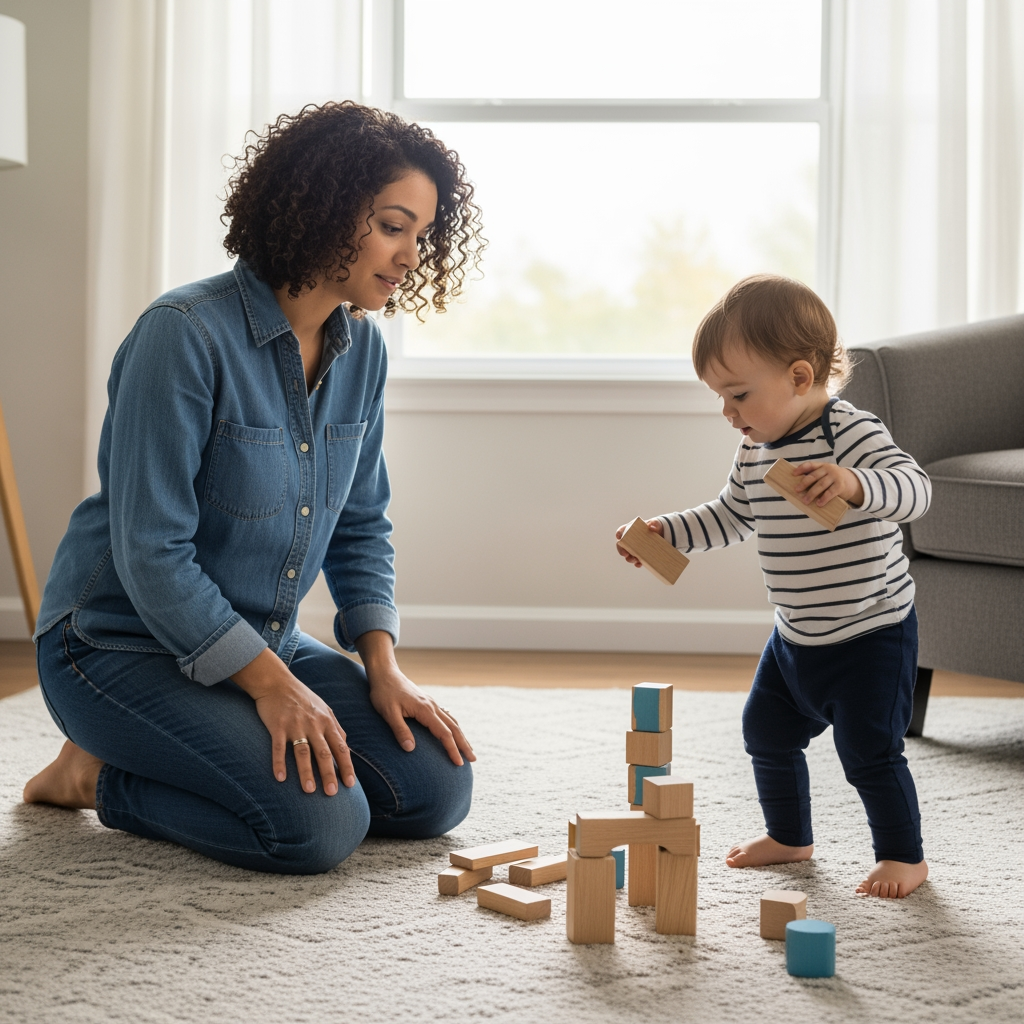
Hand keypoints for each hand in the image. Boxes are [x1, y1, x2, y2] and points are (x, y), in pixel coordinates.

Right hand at [232, 648, 354, 794]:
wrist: (277, 682)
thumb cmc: (302, 697)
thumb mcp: (324, 708)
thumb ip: (335, 727)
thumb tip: (346, 744)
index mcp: (326, 722)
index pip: (340, 747)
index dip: (346, 766)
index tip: (350, 784)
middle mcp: (313, 724)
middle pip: (324, 753)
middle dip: (329, 774)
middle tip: (332, 793)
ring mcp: (295, 725)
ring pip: (302, 752)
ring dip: (306, 772)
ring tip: (309, 790)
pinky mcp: (277, 726)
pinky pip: (278, 747)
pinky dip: (279, 763)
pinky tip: (280, 778)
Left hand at [356, 631, 475, 766]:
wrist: (385, 673)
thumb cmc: (384, 693)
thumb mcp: (388, 713)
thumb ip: (400, 730)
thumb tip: (410, 749)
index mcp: (425, 710)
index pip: (444, 733)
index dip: (452, 749)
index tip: (459, 763)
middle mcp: (432, 706)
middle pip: (454, 727)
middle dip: (464, 744)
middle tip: (473, 759)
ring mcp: (431, 703)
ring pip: (452, 721)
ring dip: (461, 736)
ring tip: (468, 749)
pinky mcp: (427, 702)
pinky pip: (446, 716)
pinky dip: (453, 727)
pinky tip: (454, 732)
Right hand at [615, 518, 663, 567]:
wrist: (661, 535)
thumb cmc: (654, 527)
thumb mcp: (655, 524)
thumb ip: (654, 524)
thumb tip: (651, 526)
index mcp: (630, 529)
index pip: (621, 530)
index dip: (619, 533)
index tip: (618, 537)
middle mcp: (629, 540)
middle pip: (621, 545)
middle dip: (621, 550)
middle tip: (625, 554)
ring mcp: (634, 548)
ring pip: (628, 555)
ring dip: (629, 558)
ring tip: (634, 560)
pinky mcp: (640, 555)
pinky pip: (636, 561)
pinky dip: (637, 563)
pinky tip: (639, 564)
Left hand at [792, 462, 864, 507]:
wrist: (851, 481)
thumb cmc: (831, 479)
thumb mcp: (824, 474)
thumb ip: (814, 477)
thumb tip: (797, 486)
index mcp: (822, 465)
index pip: (810, 465)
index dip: (801, 469)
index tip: (793, 474)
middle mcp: (828, 469)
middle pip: (814, 476)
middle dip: (804, 483)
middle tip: (796, 490)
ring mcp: (835, 477)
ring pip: (821, 485)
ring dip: (812, 493)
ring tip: (805, 501)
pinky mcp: (840, 486)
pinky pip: (830, 492)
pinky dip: (824, 498)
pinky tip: (819, 503)